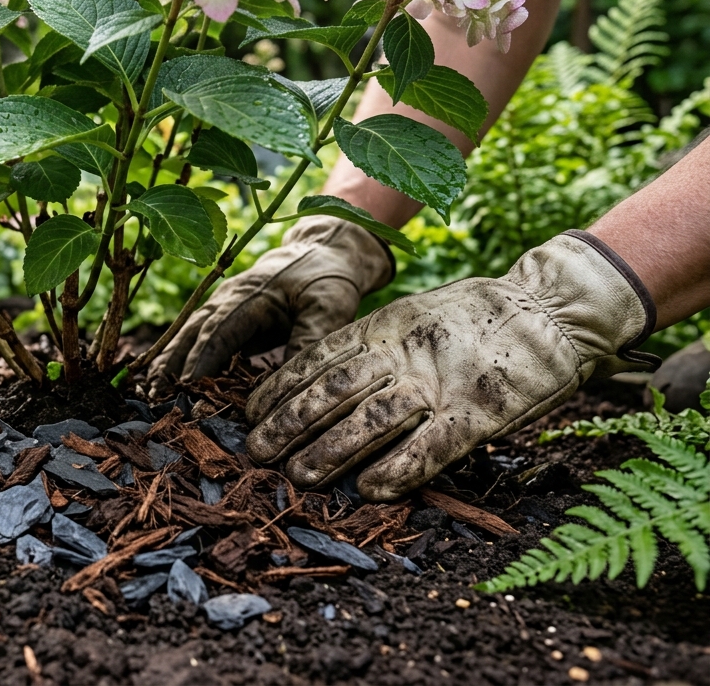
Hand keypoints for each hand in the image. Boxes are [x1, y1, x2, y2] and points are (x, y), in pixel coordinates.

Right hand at [152, 215, 393, 384]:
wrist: (324, 250)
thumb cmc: (327, 278)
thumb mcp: (330, 306)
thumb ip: (311, 339)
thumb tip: (291, 381)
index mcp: (250, 296)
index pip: (217, 333)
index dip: (200, 363)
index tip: (187, 392)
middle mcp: (227, 299)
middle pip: (191, 334)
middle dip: (172, 366)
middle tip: (155, 400)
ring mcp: (222, 305)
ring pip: (186, 334)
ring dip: (167, 362)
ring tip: (150, 394)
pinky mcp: (225, 315)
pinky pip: (195, 337)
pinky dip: (177, 357)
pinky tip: (166, 380)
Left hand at [244, 231, 658, 500]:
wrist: (550, 308)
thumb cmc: (472, 316)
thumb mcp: (410, 313)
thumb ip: (370, 343)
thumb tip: (316, 378)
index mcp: (383, 326)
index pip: (316, 360)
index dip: (278, 389)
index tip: (250, 414)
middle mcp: (403, 353)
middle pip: (331, 393)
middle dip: (288, 425)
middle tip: (258, 453)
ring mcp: (439, 383)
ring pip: (369, 422)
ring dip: (328, 452)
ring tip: (299, 477)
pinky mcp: (478, 413)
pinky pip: (428, 448)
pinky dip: (396, 471)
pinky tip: (369, 491)